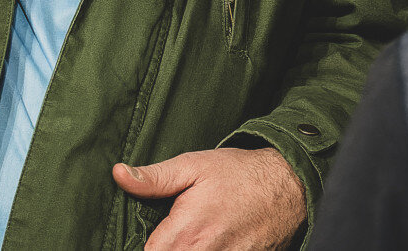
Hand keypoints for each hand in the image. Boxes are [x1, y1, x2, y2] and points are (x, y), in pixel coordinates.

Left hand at [113, 147, 305, 250]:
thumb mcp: (193, 165)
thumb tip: (119, 174)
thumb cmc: (239, 174)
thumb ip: (154, 178)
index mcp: (185, 234)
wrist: (288, 187)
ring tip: (199, 233)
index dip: (148, 242)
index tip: (155, 229)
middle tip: (181, 228)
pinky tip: (216, 239)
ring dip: (190, 249)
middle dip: (170, 246)